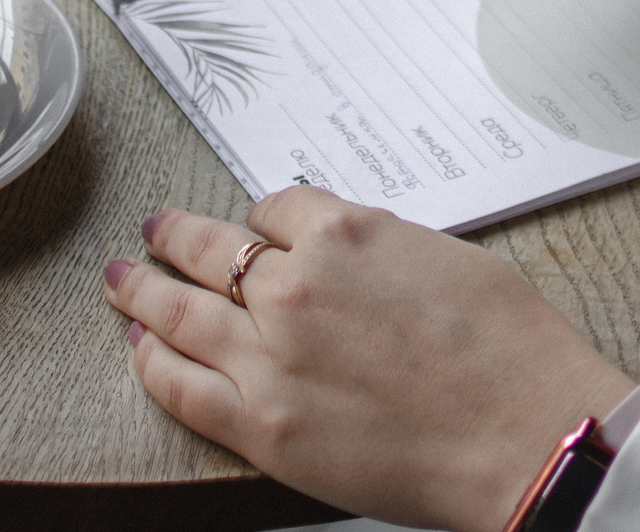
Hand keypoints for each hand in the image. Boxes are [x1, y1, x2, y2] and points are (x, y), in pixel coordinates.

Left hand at [103, 191, 635, 531]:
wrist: (520, 429)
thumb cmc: (504, 344)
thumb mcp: (444, 257)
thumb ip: (382, 251)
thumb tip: (354, 262)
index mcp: (345, 233)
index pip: (276, 209)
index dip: (264, 219)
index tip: (259, 228)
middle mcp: (295, 285)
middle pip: (212, 249)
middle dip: (176, 237)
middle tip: (153, 231)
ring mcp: (270, 356)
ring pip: (181, 311)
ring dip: (143, 292)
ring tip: (119, 281)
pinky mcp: (263, 426)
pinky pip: (184, 386)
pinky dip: (154, 364)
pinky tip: (140, 351)